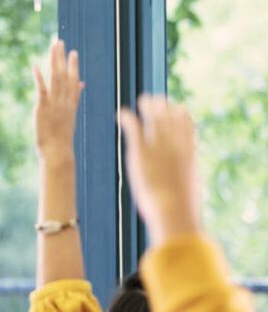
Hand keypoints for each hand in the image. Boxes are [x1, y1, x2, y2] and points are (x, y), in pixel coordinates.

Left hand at [33, 40, 83, 162]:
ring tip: (52, 48)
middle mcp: (65, 100)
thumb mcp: (70, 115)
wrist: (58, 151)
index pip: (73, 80)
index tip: (73, 52)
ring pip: (56, 78)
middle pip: (64, 75)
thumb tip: (81, 83)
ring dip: (54, 62)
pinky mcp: (43, 108)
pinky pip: (42, 90)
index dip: (73, 66)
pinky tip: (35, 66)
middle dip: (62, 58)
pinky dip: (39, 78)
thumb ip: (75, 97)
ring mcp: (55, 103)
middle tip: (59, 42)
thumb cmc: (62, 136)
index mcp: (71, 103)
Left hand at [118, 96, 201, 245]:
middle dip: (164, 106)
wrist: (173, 210)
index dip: (182, 115)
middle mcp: (176, 146)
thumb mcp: (187, 194)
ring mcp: (159, 146)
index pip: (189, 127)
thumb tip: (184, 197)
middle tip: (156, 100)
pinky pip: (134, 127)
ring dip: (149, 107)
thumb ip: (184, 186)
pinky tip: (121, 113)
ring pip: (155, 117)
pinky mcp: (141, 151)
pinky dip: (128, 118)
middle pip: (171, 117)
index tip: (177, 108)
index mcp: (190, 154)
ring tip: (143, 100)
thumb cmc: (180, 210)